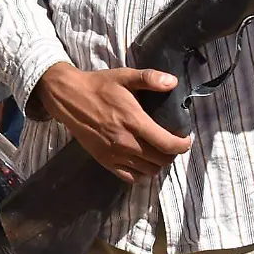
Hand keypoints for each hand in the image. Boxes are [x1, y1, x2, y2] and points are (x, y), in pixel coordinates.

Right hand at [33, 63, 193, 184]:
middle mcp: (126, 142)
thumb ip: (150, 78)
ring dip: (158, 163)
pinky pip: (131, 177)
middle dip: (171, 153)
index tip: (185, 139)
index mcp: (134, 121)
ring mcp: (114, 154)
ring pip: (149, 171)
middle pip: (161, 160)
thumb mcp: (124, 76)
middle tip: (170, 143)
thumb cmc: (99, 86)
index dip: (182, 145)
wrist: (68, 98)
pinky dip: (141, 173)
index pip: (168, 144)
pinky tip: (142, 162)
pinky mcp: (104, 161)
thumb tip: (173, 82)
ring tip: (157, 151)